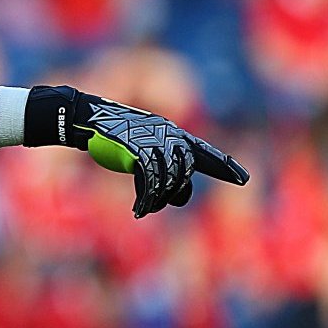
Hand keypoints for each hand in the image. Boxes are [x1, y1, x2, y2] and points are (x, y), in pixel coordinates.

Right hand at [24, 86, 248, 218]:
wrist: (84, 118)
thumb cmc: (109, 136)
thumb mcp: (140, 150)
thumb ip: (163, 166)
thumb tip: (180, 194)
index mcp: (169, 132)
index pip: (202, 151)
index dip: (223, 165)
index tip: (244, 178)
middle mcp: (166, 134)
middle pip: (185, 173)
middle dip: (173, 193)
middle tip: (152, 202)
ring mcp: (152, 141)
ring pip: (169, 181)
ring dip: (157, 199)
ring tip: (144, 206)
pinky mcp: (137, 151)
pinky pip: (151, 184)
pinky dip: (146, 201)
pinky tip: (139, 209)